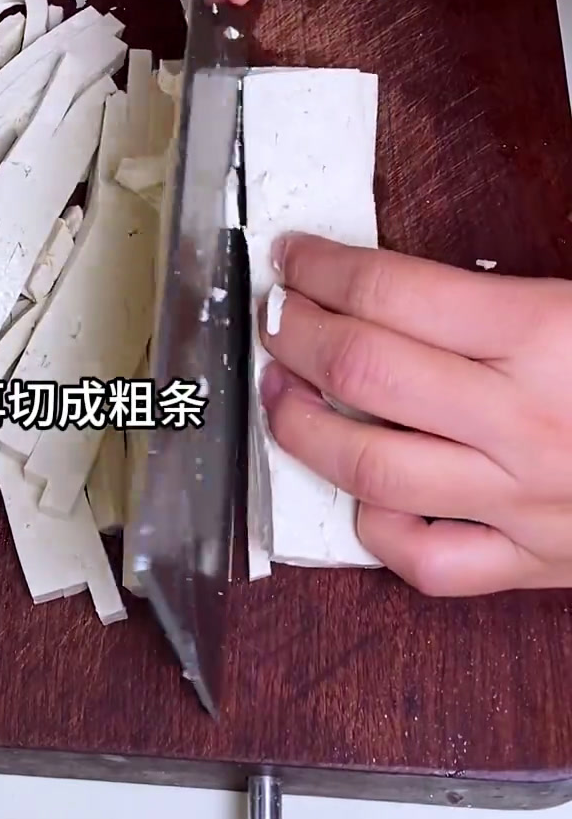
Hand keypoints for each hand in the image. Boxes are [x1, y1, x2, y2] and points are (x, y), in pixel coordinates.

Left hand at [261, 235, 571, 593]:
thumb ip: (510, 282)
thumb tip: (407, 268)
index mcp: (544, 332)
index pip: (389, 291)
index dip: (321, 268)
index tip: (294, 256)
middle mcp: (522, 418)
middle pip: (361, 371)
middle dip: (295, 334)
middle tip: (274, 314)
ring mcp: (524, 499)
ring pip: (371, 470)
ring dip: (302, 427)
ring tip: (279, 394)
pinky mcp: (536, 562)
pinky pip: (430, 561)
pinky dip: (376, 531)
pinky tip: (357, 497)